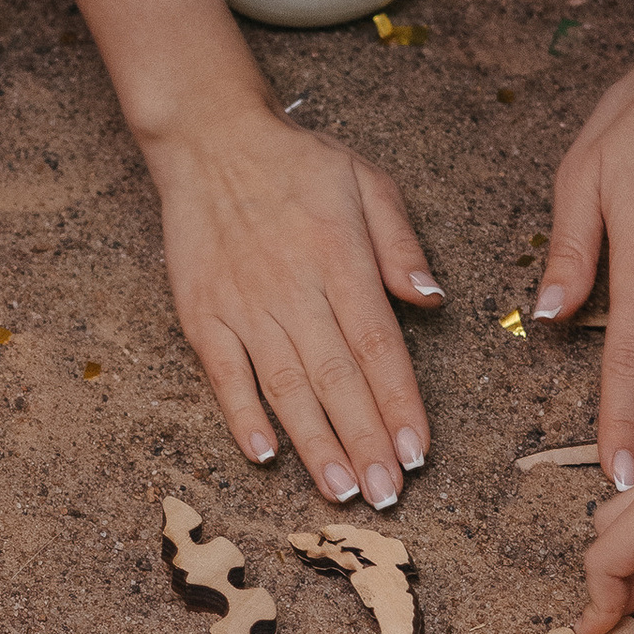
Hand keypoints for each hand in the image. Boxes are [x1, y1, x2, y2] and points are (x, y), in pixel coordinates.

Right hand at [150, 107, 440, 506]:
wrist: (210, 139)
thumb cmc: (296, 162)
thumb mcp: (365, 179)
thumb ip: (400, 242)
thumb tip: (431, 298)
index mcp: (339, 258)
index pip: (376, 345)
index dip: (398, 402)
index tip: (417, 450)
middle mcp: (292, 288)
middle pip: (335, 378)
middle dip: (364, 441)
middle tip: (387, 494)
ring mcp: (243, 304)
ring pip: (284, 386)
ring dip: (313, 443)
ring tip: (339, 491)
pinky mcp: (202, 313)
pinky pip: (224, 374)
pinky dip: (242, 416)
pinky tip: (265, 454)